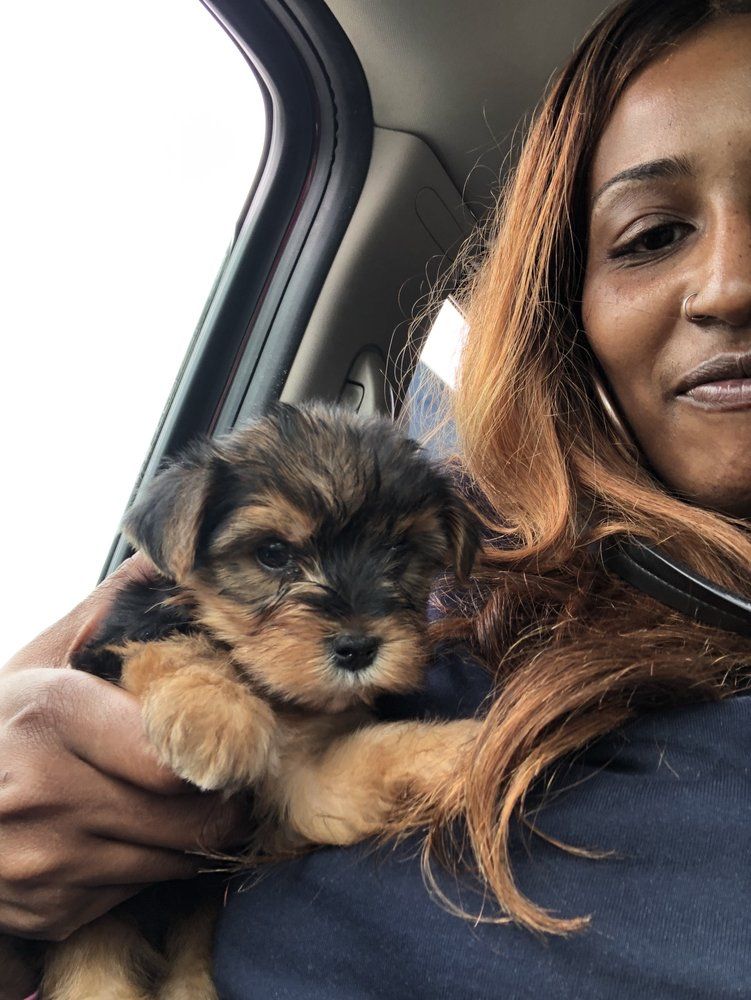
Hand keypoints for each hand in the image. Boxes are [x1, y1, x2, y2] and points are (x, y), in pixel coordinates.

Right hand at [0, 555, 244, 940]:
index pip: (180, 755)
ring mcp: (44, 862)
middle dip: (223, 799)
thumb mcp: (41, 659)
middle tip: (228, 776)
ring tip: (179, 802)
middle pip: (192, 817)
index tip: (235, 739)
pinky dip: (146, 866)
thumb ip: (107, 609)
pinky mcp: (47, 910)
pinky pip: (137, 891)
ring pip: (173, 860)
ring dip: (191, 835)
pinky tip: (123, 833)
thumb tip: (167, 559)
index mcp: (51, 715)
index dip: (219, 750)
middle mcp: (45, 793)